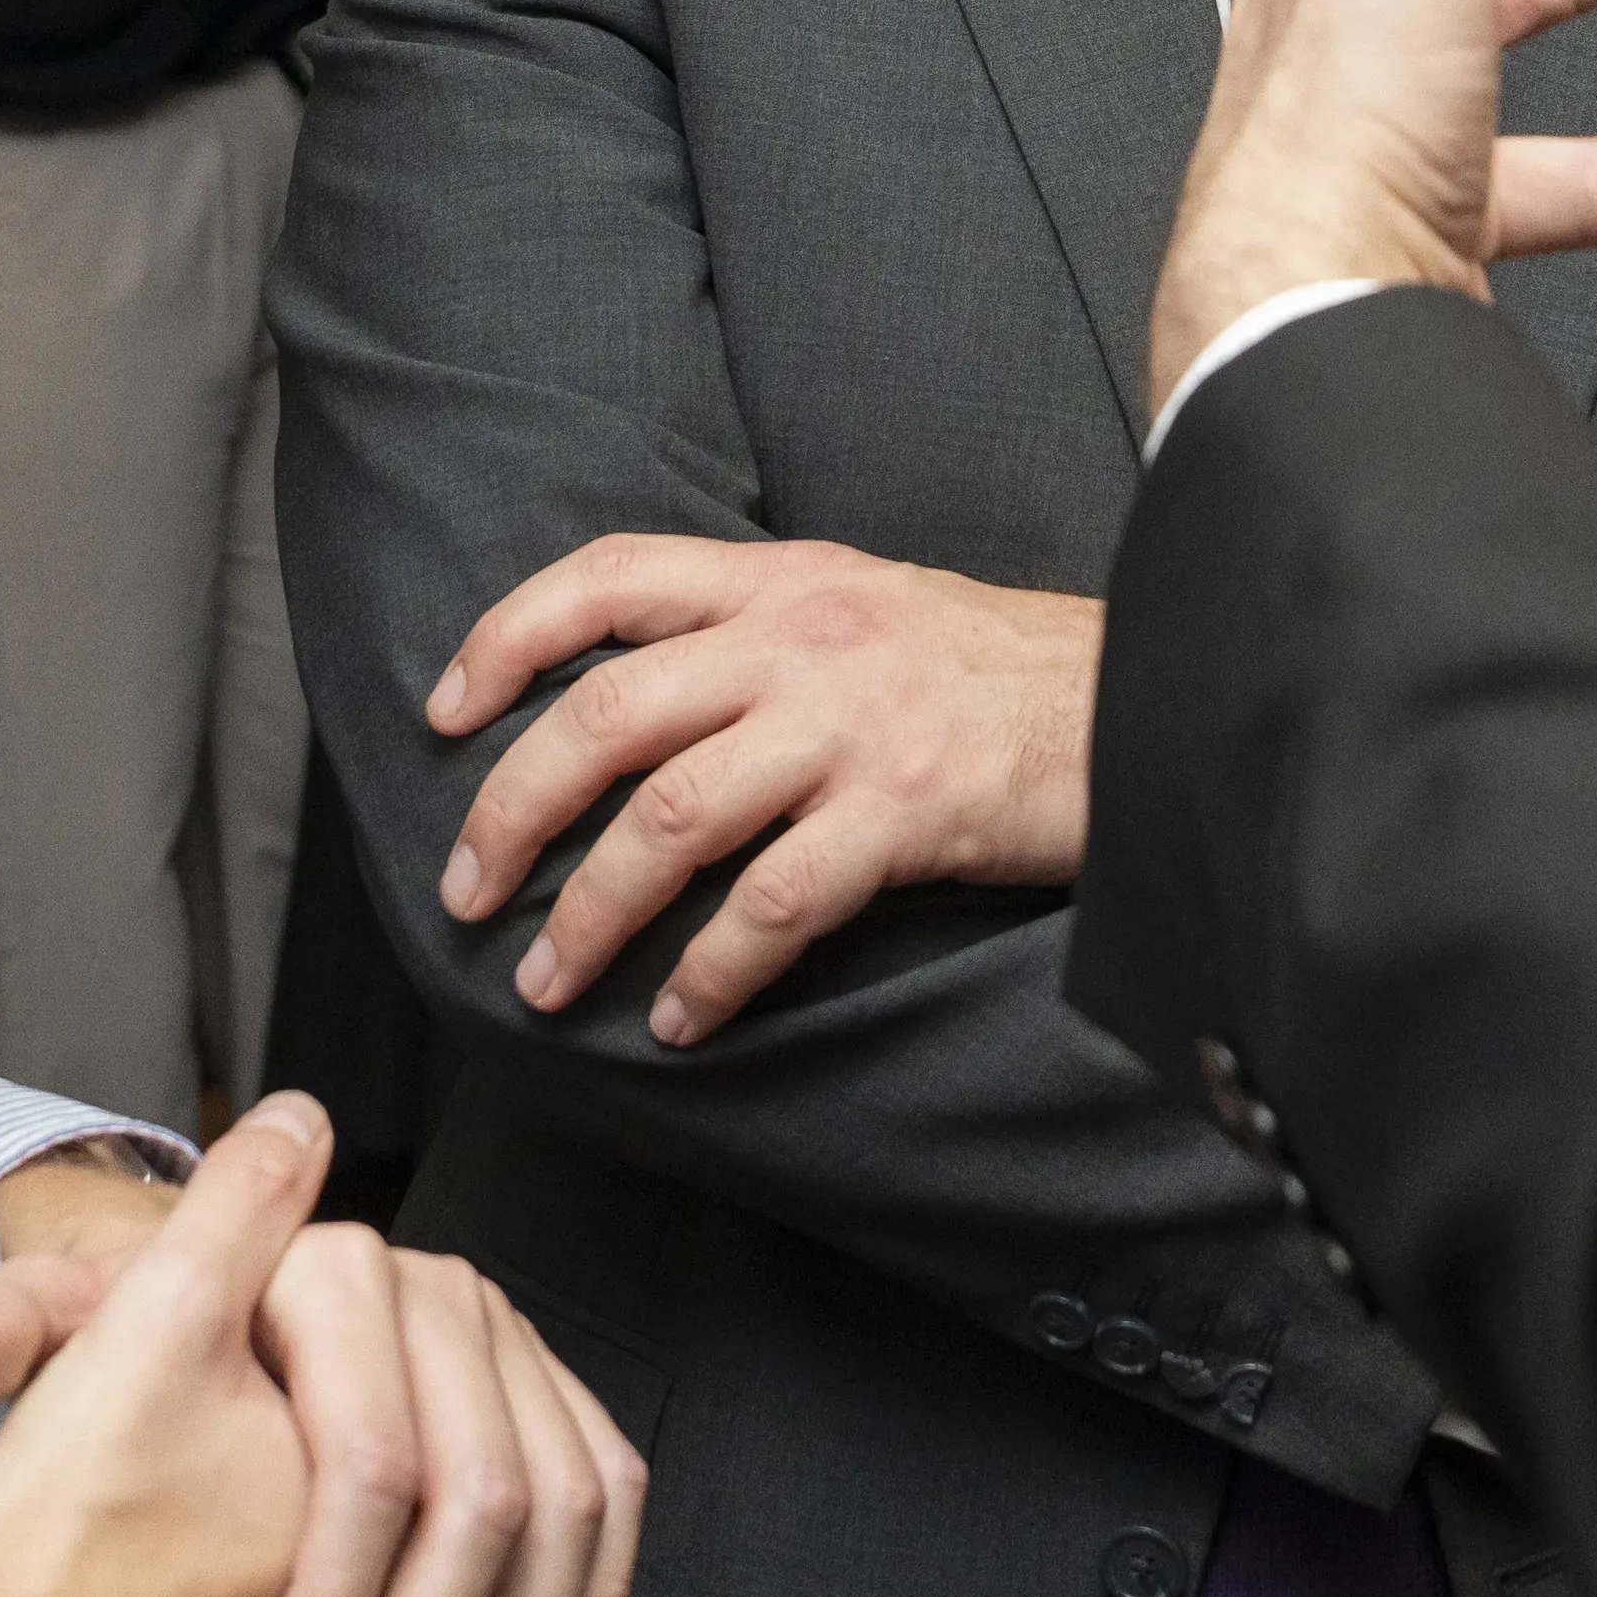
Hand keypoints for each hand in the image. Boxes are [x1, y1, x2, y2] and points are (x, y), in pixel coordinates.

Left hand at [0, 1100, 647, 1596]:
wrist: (181, 1456)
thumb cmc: (113, 1434)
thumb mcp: (65, 1376)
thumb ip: (14, 1337)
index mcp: (335, 1268)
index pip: (372, 1461)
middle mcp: (443, 1293)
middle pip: (480, 1496)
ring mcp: (509, 1351)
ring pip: (560, 1510)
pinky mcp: (548, 1410)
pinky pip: (601, 1508)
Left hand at [423, 535, 1100, 1045]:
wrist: (1148, 698)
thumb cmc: (1005, 674)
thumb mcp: (877, 610)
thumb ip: (768, 637)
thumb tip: (645, 710)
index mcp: (787, 582)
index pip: (611, 577)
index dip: (510, 637)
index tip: (448, 711)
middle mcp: (805, 639)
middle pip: (608, 715)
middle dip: (513, 812)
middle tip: (468, 896)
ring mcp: (854, 724)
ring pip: (670, 819)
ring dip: (589, 914)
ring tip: (548, 984)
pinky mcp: (907, 811)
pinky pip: (772, 905)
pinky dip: (710, 973)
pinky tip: (683, 1020)